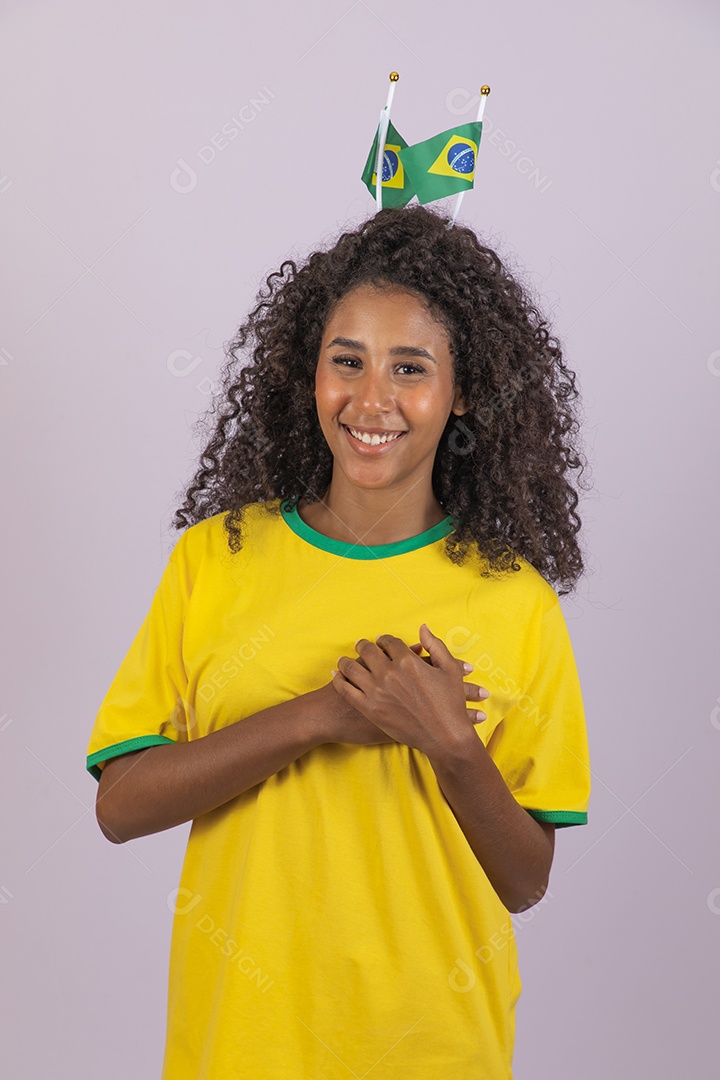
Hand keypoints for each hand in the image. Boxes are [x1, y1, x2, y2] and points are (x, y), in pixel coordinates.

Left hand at [330, 624, 489, 754]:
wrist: (445, 737)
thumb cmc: (450, 704)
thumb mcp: (450, 669)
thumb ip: (435, 645)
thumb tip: (422, 627)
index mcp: (407, 660)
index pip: (388, 641)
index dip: (383, 640)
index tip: (380, 641)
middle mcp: (389, 673)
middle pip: (367, 650)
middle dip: (363, 645)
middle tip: (360, 645)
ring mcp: (377, 691)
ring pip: (351, 667)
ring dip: (346, 660)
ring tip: (344, 660)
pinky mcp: (369, 709)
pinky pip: (345, 689)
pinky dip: (338, 680)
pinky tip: (336, 675)